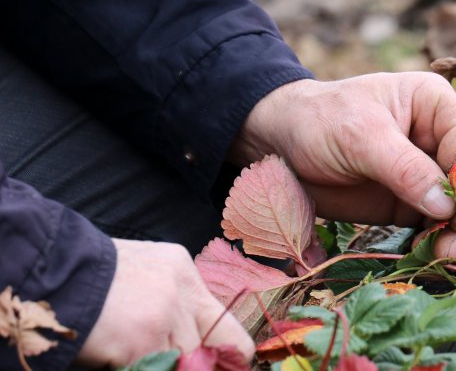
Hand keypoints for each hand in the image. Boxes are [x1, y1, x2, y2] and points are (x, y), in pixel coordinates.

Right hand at [76, 239, 254, 367]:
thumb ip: (175, 304)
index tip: (215, 366)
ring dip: (160, 364)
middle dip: (202, 365)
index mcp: (184, 273)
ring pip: (184, 362)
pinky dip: (134, 368)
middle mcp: (182, 291)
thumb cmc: (90, 279)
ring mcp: (165, 315)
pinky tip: (114, 356)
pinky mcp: (143, 339)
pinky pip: (153, 370)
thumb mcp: (145, 276)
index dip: (224, 355)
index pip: (228, 326)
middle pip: (216, 347)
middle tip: (178, 363)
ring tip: (130, 351)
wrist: (50, 272)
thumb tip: (196, 348)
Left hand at [232, 72, 455, 257]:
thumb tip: (447, 207)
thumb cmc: (319, 121)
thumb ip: (404, 169)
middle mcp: (439, 137)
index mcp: (435, 105)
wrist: (279, 143)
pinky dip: (437, 240)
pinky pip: (437, 225)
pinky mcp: (411, 202)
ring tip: (439, 253)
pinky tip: (426, 253)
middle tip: (452, 244)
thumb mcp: (361, 137)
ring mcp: (427, 172)